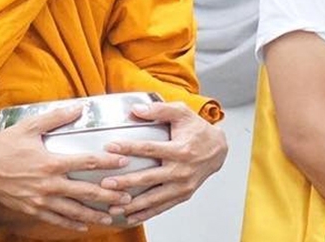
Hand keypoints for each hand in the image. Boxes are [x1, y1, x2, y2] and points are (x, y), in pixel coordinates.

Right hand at [0, 104, 133, 231]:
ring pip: (74, 210)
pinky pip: (57, 219)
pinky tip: (85, 224)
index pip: (86, 162)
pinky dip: (72, 222)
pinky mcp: (33, 209)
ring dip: (95, 213)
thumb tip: (78, 108)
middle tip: (127, 197)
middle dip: (109, 195)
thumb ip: (56, 118)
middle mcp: (49, 184)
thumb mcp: (29, 127)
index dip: (107, 162)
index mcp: (50, 162)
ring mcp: (41, 200)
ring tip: (112, 214)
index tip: (123, 162)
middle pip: (86, 191)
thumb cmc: (3, 147)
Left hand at [100, 101, 227, 224]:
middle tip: (106, 184)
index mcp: (181, 149)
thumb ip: (160, 109)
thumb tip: (136, 109)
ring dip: (133, 204)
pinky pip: (163, 206)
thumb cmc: (198, 130)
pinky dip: (146, 213)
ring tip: (113, 207)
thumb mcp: (182, 113)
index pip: (151, 149)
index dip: (129, 148)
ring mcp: (183, 185)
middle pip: (150, 177)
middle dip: (126, 182)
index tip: (110, 147)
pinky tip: (130, 216)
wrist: (218, 149)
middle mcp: (182, 170)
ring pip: (155, 197)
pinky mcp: (184, 194)